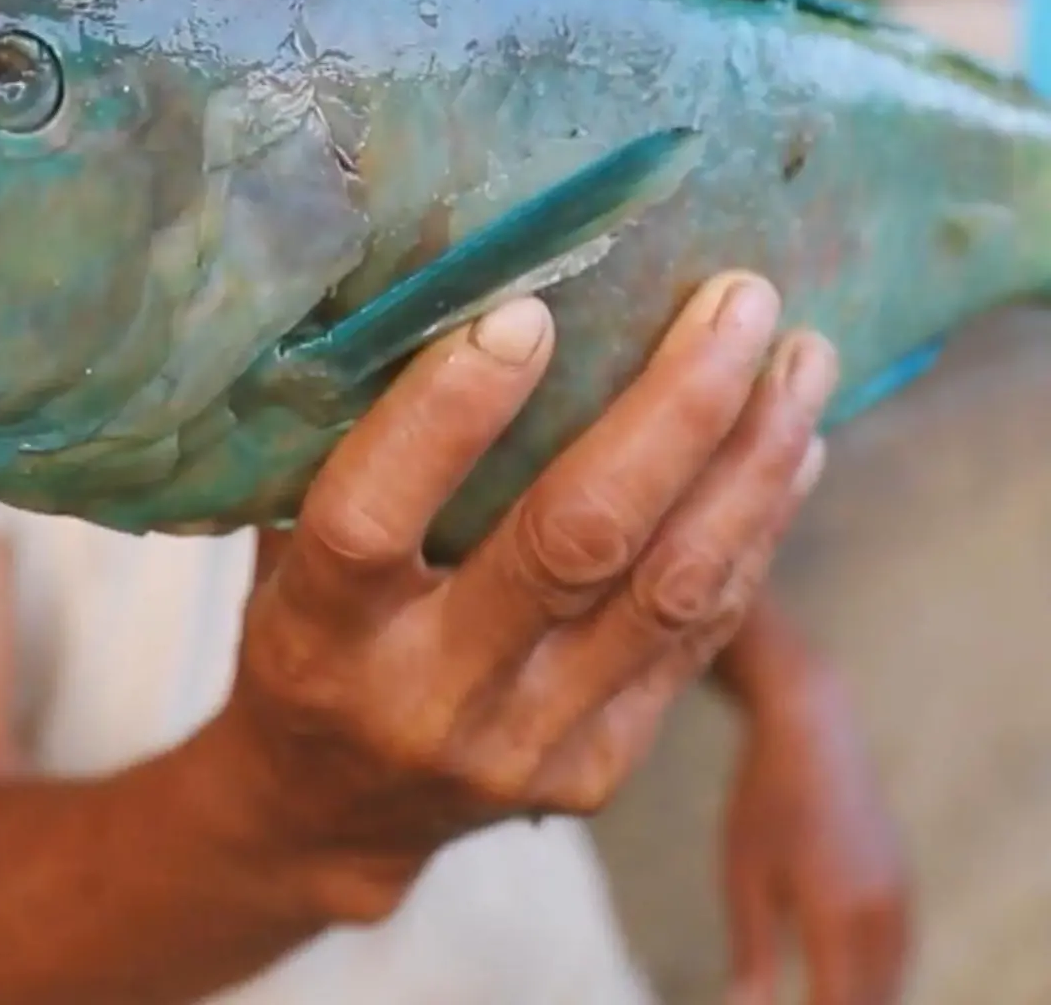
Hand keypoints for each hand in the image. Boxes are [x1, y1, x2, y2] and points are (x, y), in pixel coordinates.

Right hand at [225, 272, 838, 924]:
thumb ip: (344, 439)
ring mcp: (530, 743)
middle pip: (572, 542)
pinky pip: (696, 633)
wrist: (330, 811)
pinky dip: (754, 529)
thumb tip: (442, 277)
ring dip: (750, 460)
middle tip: (738, 300)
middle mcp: (428, 696)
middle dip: (674, 408)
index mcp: (321, 632)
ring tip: (803, 358)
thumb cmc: (308, 632)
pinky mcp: (601, 765)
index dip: (448, 416)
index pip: (375, 519)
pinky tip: (792, 445)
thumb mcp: (285, 543)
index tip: (527, 312)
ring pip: (669, 587)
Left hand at [722, 640, 909, 1004]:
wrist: (811, 728)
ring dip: (860, 1000)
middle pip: (868, 1002)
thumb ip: (751, 953)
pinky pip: (898, 953)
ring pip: (889, 983)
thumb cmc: (763, 799)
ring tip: (820, 995)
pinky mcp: (902, 882)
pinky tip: (846, 984)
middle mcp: (879, 911)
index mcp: (836, 912)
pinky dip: (876, 978)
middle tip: (797, 1004)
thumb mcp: (742, 874)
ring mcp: (898, 896)